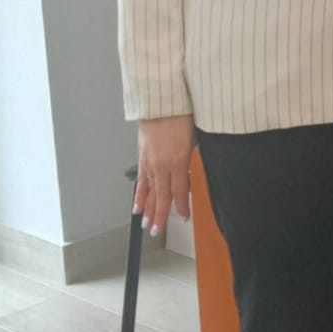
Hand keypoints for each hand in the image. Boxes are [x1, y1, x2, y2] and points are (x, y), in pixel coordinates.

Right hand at [134, 114, 194, 234]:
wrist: (161, 100)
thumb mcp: (194, 138)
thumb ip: (191, 158)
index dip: (182, 206)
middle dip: (159, 215)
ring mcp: (150, 161)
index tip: (183, 217)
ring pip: (149, 190)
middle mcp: (163, 164)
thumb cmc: (181, 114)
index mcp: (178, 161)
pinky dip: (139, 193)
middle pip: (161, 196)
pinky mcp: (142, 155)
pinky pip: (141, 179)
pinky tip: (137, 203)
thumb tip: (189, 173)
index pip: (180, 191)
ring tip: (145, 223)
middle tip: (156, 231)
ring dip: (147, 208)